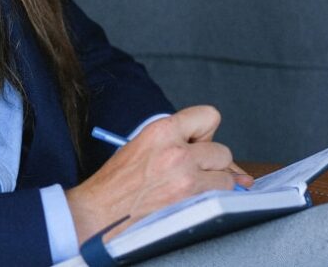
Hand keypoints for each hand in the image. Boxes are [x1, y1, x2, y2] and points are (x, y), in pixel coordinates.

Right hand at [65, 105, 253, 242]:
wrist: (100, 212)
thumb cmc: (116, 183)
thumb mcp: (141, 146)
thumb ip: (174, 142)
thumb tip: (211, 149)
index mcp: (161, 130)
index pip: (208, 116)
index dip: (205, 131)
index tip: (198, 142)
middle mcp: (177, 151)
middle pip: (223, 151)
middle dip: (211, 163)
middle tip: (191, 170)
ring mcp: (187, 178)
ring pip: (227, 178)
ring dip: (214, 184)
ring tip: (189, 188)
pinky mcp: (191, 202)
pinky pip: (220, 198)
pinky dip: (212, 201)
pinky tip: (190, 202)